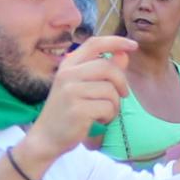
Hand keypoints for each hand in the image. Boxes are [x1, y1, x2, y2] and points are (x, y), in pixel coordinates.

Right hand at [26, 33, 132, 160]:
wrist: (46, 138)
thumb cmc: (66, 112)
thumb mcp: (81, 87)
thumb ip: (102, 71)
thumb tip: (124, 55)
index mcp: (68, 65)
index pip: (94, 44)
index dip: (116, 42)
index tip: (133, 45)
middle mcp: (67, 74)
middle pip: (107, 67)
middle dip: (121, 82)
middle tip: (124, 95)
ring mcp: (71, 92)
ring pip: (110, 90)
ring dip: (114, 105)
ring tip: (104, 113)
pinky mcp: (78, 109)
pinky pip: (107, 107)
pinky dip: (108, 117)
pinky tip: (98, 121)